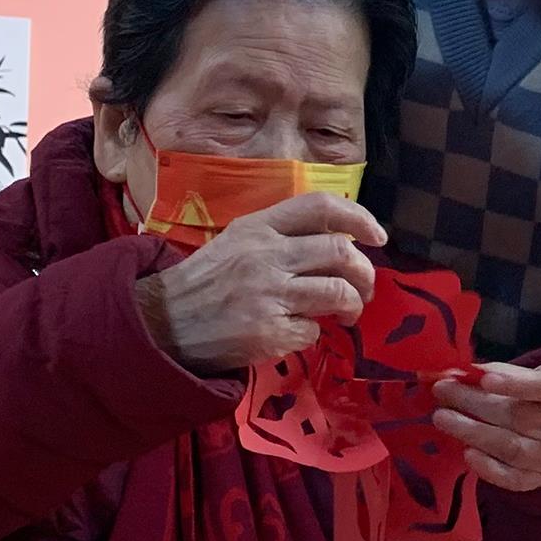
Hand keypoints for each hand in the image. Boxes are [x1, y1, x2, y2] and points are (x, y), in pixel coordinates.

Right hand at [133, 193, 381, 373]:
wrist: (161, 324)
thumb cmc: (206, 282)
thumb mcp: (239, 242)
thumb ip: (283, 237)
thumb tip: (340, 244)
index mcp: (260, 227)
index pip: (321, 207)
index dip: (360, 218)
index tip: (378, 237)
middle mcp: (267, 255)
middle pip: (342, 252)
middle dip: (365, 273)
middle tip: (364, 288)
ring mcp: (269, 294)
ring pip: (338, 292)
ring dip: (352, 305)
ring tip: (346, 312)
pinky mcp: (269, 331)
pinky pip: (313, 331)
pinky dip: (314, 334)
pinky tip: (296, 333)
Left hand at [432, 360, 540, 492]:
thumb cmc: (531, 394)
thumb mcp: (521, 374)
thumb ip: (495, 372)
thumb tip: (457, 373)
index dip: (515, 384)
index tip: (485, 379)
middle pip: (518, 417)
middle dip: (475, 404)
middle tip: (442, 392)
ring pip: (511, 448)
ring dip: (473, 433)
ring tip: (442, 418)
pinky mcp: (539, 477)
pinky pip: (513, 478)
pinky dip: (488, 468)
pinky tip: (466, 453)